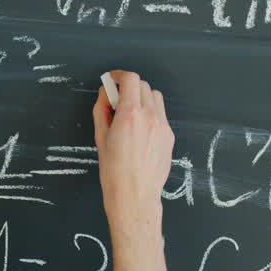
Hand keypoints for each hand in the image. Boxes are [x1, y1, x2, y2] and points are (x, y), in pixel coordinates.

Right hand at [92, 70, 174, 237]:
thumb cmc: (114, 171)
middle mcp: (150, 117)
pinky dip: (151, 114)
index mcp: (130, 115)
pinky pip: (161, 115)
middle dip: (129, 87)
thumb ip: (102, 110)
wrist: (135, 195)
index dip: (119, 75)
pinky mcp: (169, 136)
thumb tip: (105, 94)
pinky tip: (140, 130)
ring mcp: (162, 126)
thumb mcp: (100, 138)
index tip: (113, 79)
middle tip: (118, 99)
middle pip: (144, 86)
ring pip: (155, 98)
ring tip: (131, 114)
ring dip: (143, 98)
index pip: (131, 79)